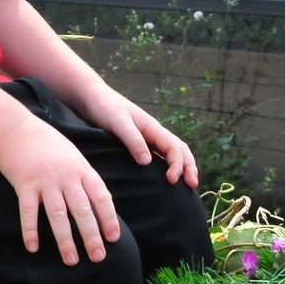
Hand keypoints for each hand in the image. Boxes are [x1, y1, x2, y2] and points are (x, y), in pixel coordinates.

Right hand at [0, 117, 120, 265]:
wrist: (16, 128)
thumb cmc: (47, 143)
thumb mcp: (74, 156)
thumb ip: (87, 178)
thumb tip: (103, 202)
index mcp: (82, 169)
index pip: (101, 197)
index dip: (109, 219)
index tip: (113, 238)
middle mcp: (66, 177)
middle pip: (82, 211)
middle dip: (91, 236)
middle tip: (97, 257)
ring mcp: (45, 182)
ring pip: (58, 216)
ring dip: (65, 240)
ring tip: (71, 260)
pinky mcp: (24, 185)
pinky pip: (29, 212)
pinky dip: (30, 231)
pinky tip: (32, 247)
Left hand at [82, 90, 200, 188]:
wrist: (92, 98)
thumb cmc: (105, 107)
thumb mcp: (118, 123)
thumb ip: (132, 140)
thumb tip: (147, 162)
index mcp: (152, 128)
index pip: (174, 147)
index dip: (177, 164)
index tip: (171, 180)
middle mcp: (153, 133)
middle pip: (180, 150)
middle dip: (189, 167)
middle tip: (192, 185)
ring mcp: (147, 138)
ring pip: (171, 153)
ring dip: (181, 167)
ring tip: (186, 185)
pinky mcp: (138, 143)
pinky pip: (158, 156)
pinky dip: (166, 166)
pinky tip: (163, 179)